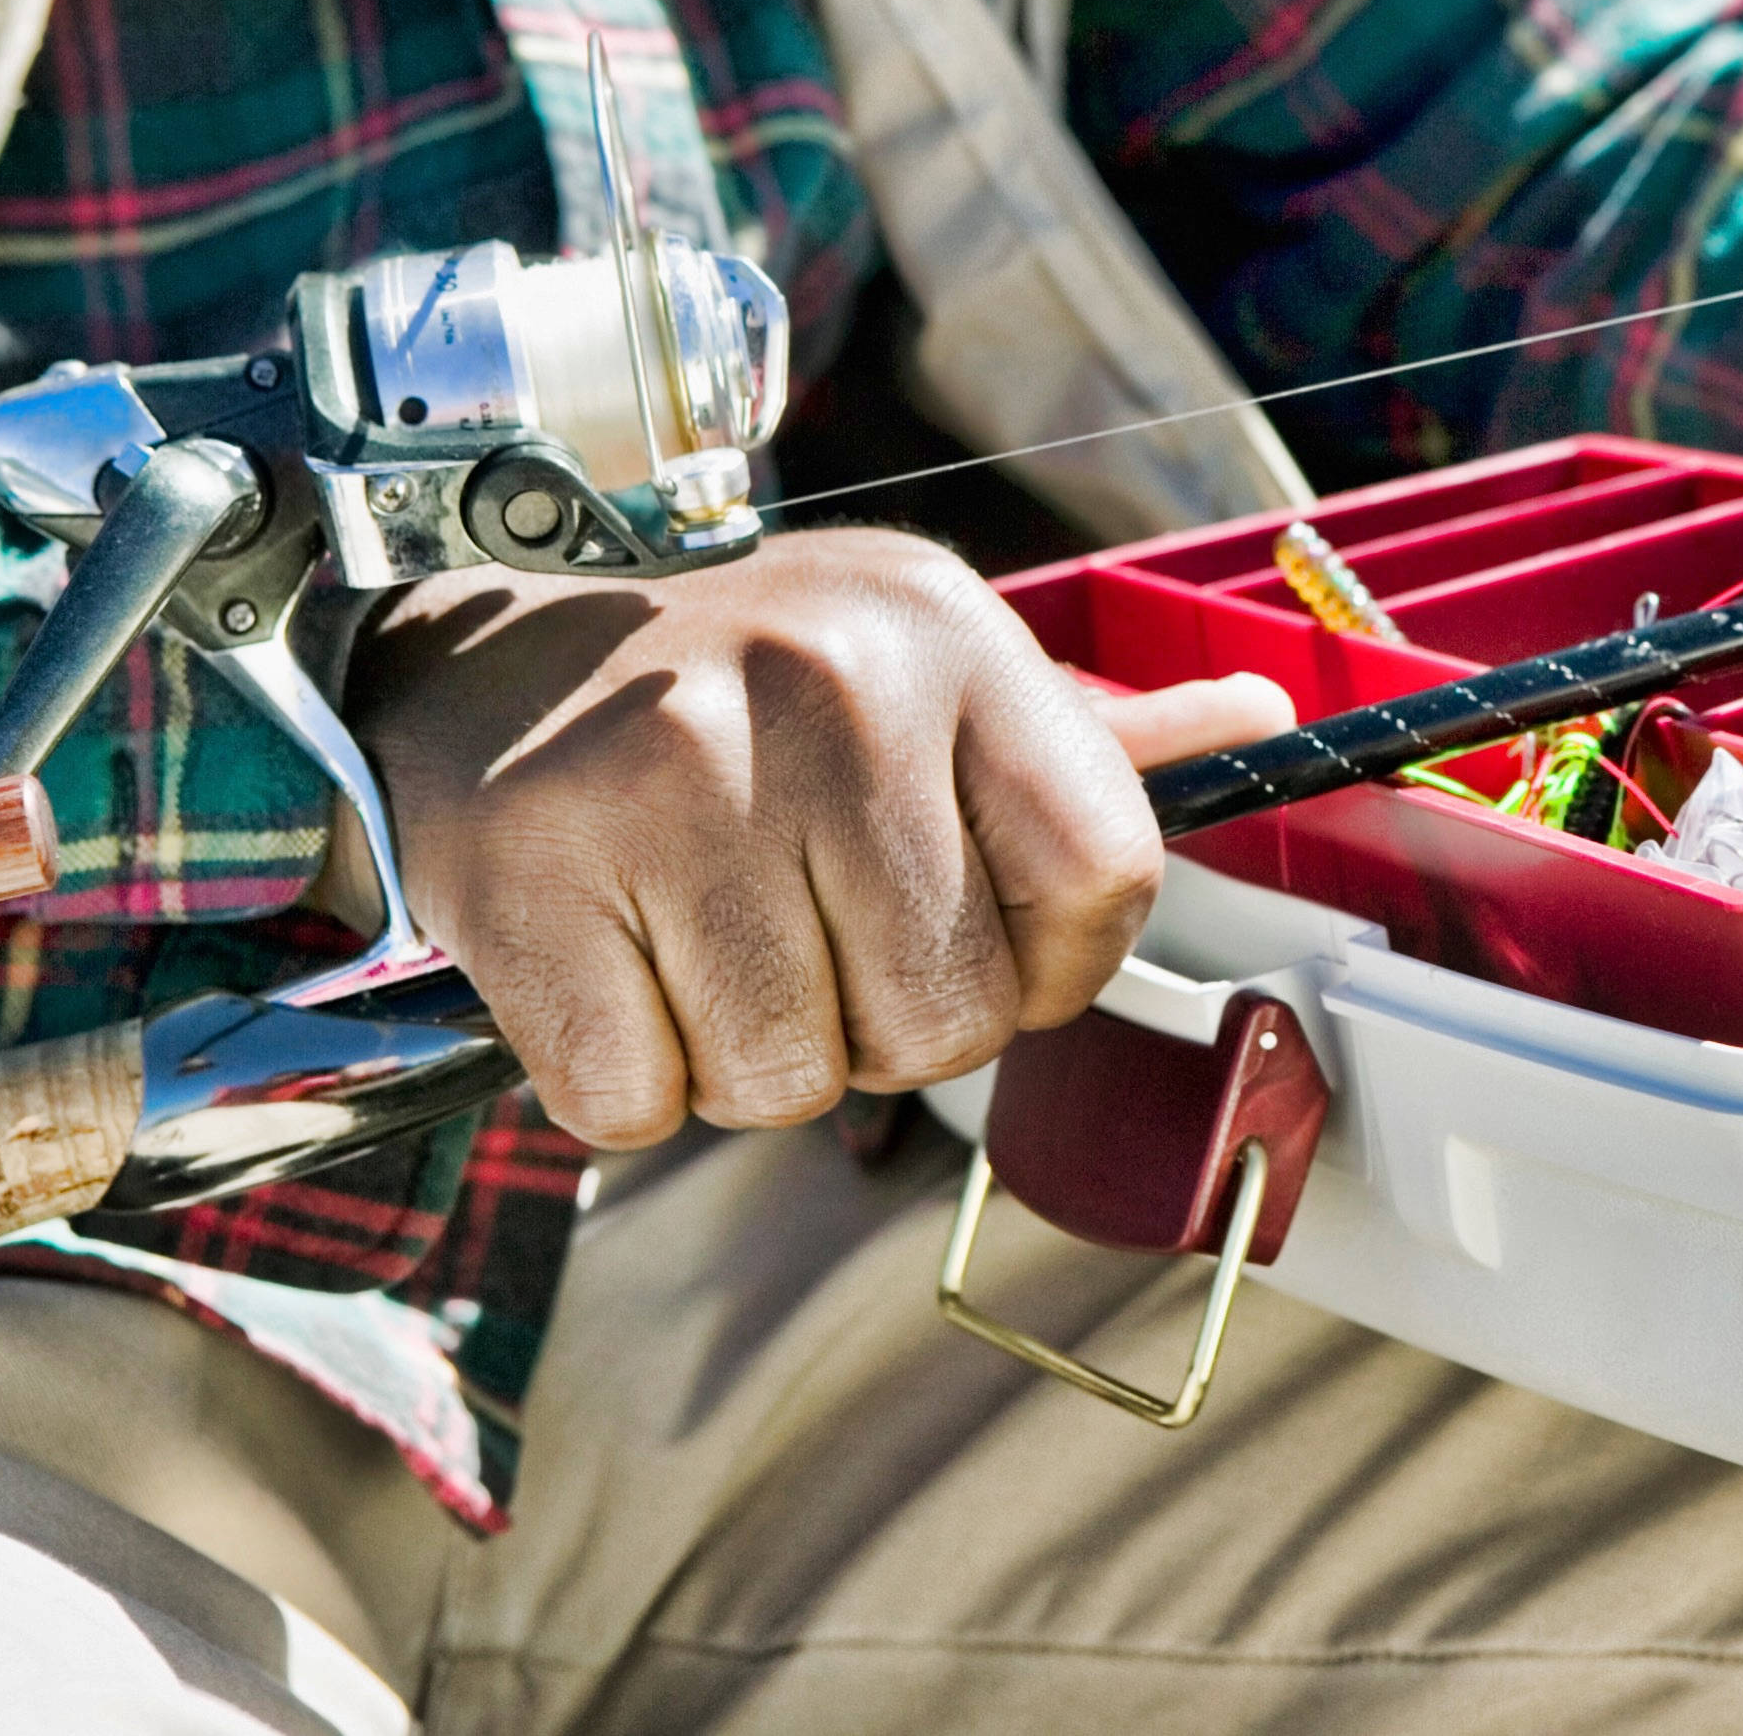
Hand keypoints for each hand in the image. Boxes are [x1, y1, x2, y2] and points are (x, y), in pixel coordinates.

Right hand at [344, 528, 1293, 1146]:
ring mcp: (675, 778)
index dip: (1055, 967)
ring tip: (697, 935)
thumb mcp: (918, 666)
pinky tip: (609, 960)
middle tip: (799, 932)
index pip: (1107, 877)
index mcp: (950, 640)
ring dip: (746, 1057)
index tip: (974, 943)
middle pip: (950, 1022)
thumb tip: (1266, 715)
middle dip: (880, 1026)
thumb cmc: (740, 696)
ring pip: (794, 1082)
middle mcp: (831, 688)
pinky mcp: (534, 878)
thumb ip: (1086, 736)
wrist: (477, 667)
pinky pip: (639, 1103)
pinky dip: (625, 1074)